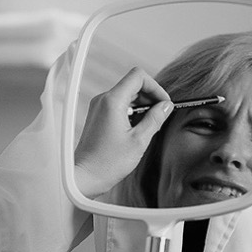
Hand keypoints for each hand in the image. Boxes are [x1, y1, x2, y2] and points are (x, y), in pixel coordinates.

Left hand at [74, 68, 170, 197]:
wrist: (85, 176)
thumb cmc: (108, 163)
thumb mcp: (139, 141)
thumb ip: (155, 119)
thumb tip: (166, 106)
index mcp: (112, 101)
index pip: (138, 76)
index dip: (155, 87)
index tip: (164, 103)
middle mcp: (103, 99)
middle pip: (132, 84)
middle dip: (150, 97)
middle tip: (160, 115)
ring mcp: (98, 106)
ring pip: (126, 94)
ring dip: (141, 105)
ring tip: (149, 125)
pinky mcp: (97, 115)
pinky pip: (118, 104)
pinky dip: (131, 111)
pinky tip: (137, 129)